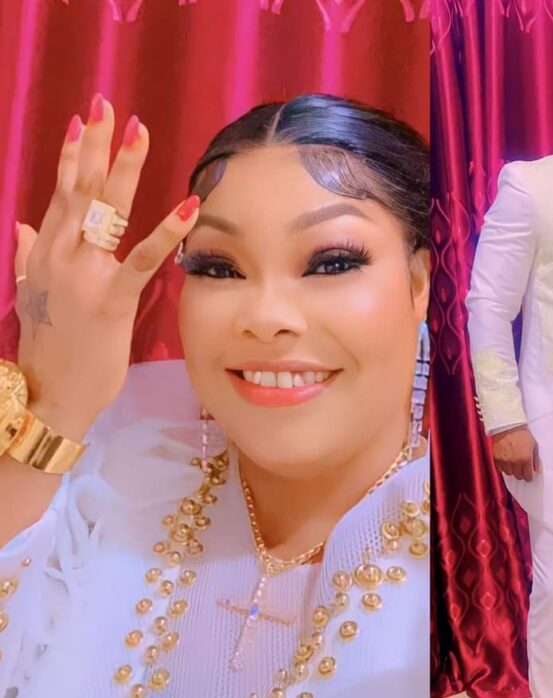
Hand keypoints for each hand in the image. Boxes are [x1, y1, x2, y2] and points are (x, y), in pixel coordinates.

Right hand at [13, 94, 200, 436]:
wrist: (49, 392)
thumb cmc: (51, 346)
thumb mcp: (33, 294)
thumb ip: (27, 256)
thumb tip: (21, 225)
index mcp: (44, 252)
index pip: (60, 193)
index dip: (74, 155)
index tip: (85, 120)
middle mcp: (59, 255)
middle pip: (80, 189)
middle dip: (97, 145)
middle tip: (111, 105)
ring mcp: (82, 275)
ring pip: (104, 211)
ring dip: (123, 169)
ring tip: (139, 134)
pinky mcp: (110, 300)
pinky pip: (141, 260)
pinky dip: (165, 232)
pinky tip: (187, 206)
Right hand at [491, 425, 540, 481]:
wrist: (507, 425)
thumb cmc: (522, 433)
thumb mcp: (533, 444)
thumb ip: (536, 459)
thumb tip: (537, 470)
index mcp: (525, 459)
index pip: (527, 476)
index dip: (529, 477)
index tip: (529, 476)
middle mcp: (515, 462)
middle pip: (518, 476)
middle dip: (521, 474)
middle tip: (522, 469)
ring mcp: (504, 461)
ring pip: (509, 473)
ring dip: (512, 471)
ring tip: (514, 464)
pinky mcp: (496, 458)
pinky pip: (500, 468)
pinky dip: (503, 467)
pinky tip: (506, 462)